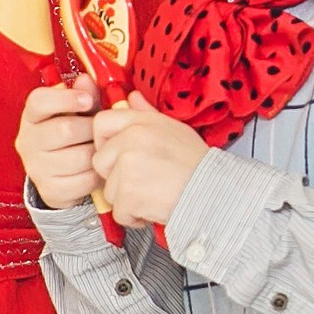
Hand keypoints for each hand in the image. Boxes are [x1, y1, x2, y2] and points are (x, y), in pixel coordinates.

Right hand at [17, 76, 101, 207]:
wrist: (59, 175)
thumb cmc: (71, 136)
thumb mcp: (76, 111)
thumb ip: (83, 93)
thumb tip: (86, 80)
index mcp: (32, 116)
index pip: (39, 102)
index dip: (65, 98)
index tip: (87, 100)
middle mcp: (28, 141)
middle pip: (66, 129)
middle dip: (91, 129)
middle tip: (99, 130)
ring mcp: (37, 168)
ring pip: (80, 156)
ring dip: (96, 152)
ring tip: (98, 148)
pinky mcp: (50, 190)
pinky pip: (85, 180)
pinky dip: (97, 174)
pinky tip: (95, 168)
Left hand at [91, 94, 208, 231]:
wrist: (213, 191)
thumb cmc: (197, 163)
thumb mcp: (175, 128)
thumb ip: (147, 113)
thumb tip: (132, 97)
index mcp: (140, 122)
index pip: (101, 123)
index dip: (104, 142)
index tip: (117, 155)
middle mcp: (131, 140)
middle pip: (100, 161)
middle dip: (116, 177)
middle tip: (143, 180)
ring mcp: (128, 167)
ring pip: (109, 190)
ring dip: (127, 199)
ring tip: (154, 194)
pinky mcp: (129, 194)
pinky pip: (119, 212)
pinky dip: (134, 217)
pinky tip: (154, 207)